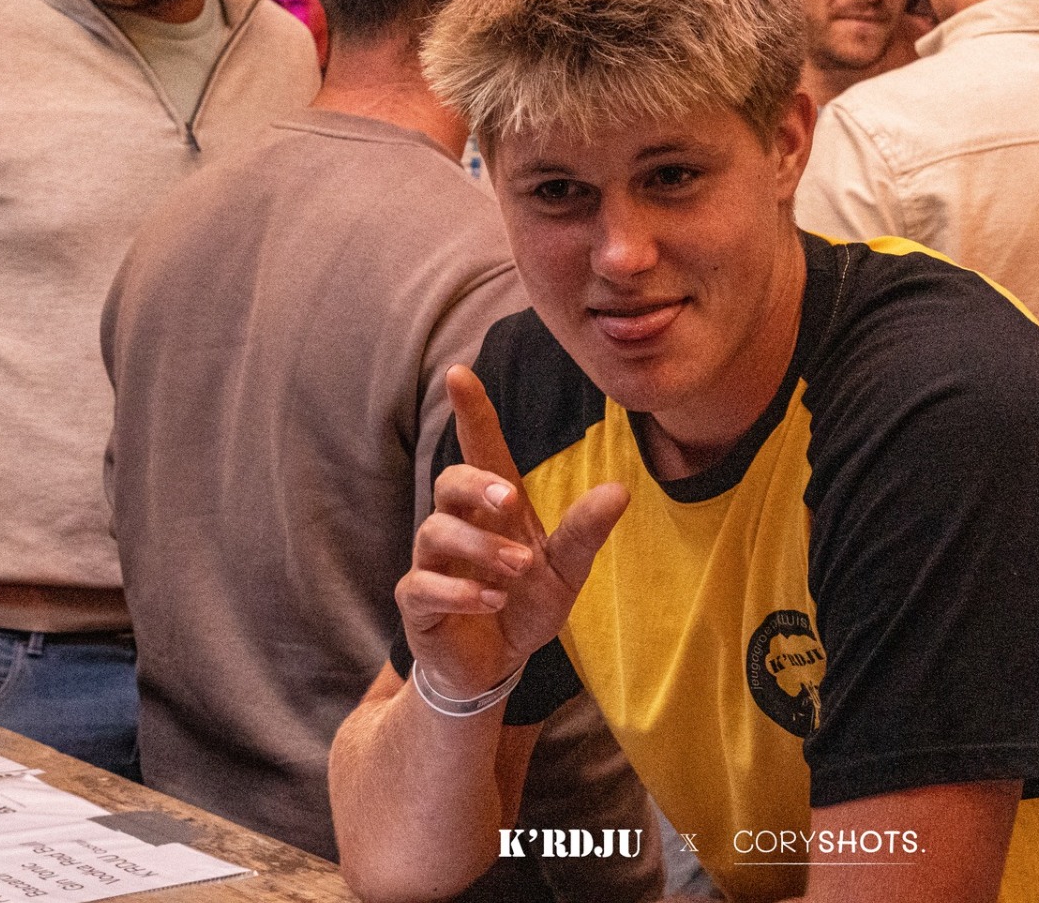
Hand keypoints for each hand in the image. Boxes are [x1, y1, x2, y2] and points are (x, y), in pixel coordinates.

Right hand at [396, 366, 627, 701]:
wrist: (496, 665)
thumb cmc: (526, 605)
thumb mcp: (566, 571)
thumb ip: (585, 532)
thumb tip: (620, 490)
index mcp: (494, 510)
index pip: (480, 449)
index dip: (471, 412)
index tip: (460, 373)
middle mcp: (458, 526)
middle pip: (448, 481)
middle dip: (476, 485)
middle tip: (510, 501)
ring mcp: (433, 562)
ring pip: (434, 531)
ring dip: (479, 547)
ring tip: (518, 569)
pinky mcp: (418, 602)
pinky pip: (421, 584)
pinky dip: (458, 591)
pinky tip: (492, 601)